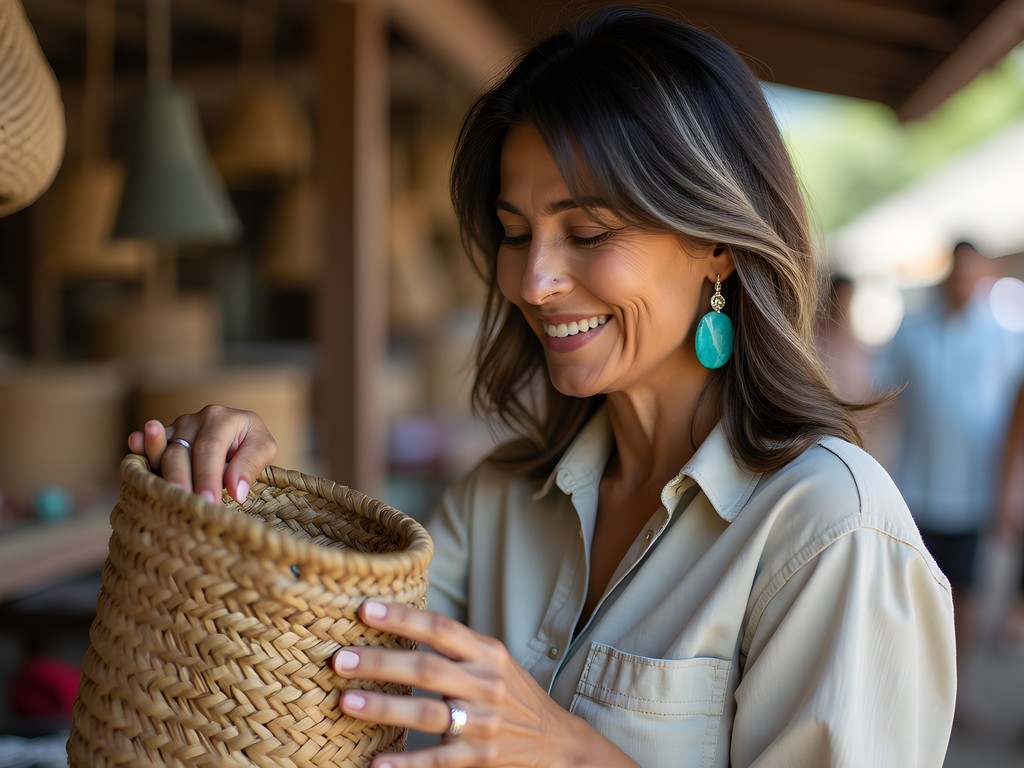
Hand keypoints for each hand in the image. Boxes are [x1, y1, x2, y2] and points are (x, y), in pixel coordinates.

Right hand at [127, 404, 277, 502]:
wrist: (241, 433)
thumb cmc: (252, 443)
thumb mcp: (264, 449)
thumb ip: (251, 465)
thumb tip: (236, 490)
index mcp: (222, 419)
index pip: (211, 449)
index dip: (208, 476)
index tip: (209, 501)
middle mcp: (196, 419)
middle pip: (181, 452)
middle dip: (182, 480)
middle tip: (185, 504)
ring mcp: (177, 427)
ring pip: (164, 452)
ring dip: (159, 471)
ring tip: (156, 485)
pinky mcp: (166, 438)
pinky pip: (151, 445)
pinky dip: (142, 447)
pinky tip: (134, 444)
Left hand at [332, 601, 636, 766]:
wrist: (557, 742)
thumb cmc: (512, 695)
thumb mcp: (493, 661)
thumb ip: (455, 646)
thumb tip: (395, 620)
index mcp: (488, 653)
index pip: (440, 628)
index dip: (402, 617)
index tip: (363, 609)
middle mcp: (487, 684)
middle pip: (428, 668)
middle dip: (381, 662)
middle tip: (340, 658)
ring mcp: (484, 723)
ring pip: (428, 713)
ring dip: (384, 707)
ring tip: (346, 700)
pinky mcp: (480, 758)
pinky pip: (437, 761)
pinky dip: (406, 763)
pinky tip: (377, 763)